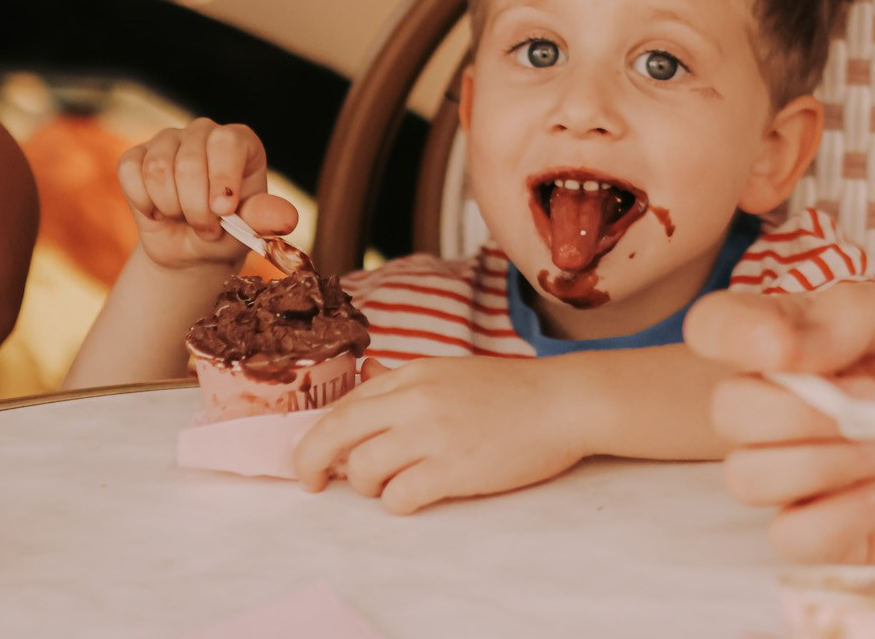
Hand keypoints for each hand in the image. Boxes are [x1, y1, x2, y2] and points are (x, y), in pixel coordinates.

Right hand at [117, 119, 297, 270]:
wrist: (192, 250)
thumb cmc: (227, 233)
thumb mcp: (249, 230)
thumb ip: (264, 220)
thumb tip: (286, 220)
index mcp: (239, 142)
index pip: (227, 143)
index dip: (222, 179)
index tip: (223, 212)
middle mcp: (204, 132)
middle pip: (189, 162)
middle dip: (195, 208)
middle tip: (206, 228)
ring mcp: (168, 140)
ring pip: (157, 169)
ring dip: (171, 208)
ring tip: (184, 219)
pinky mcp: (137, 155)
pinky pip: (130, 171)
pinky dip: (143, 201)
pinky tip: (157, 210)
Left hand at [291, 356, 586, 513]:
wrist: (563, 402)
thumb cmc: (513, 390)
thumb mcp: (451, 371)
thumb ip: (405, 381)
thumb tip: (365, 378)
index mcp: (412, 374)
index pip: (343, 404)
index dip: (320, 434)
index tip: (318, 455)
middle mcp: (414, 399)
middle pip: (333, 433)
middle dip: (311, 463)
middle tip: (313, 483)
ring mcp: (432, 434)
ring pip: (360, 468)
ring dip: (365, 485)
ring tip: (387, 486)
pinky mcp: (453, 469)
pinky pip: (398, 497)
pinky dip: (397, 503)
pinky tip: (415, 496)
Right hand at [685, 280, 874, 564]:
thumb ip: (853, 312)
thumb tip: (780, 341)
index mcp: (799, 338)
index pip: (715, 327)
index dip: (731, 336)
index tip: (782, 349)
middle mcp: (787, 403)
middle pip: (727, 412)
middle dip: (800, 408)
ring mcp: (807, 470)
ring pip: (747, 477)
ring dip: (821, 461)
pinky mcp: (835, 530)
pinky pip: (789, 539)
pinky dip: (833, 518)